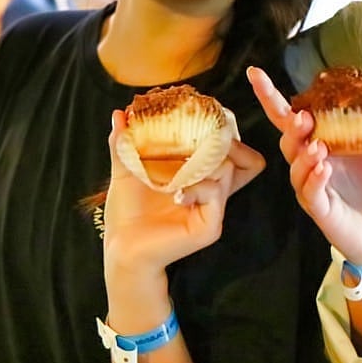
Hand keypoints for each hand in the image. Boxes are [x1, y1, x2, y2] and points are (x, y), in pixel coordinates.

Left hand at [101, 109, 265, 279]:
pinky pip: (216, 193)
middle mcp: (212, 189)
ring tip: (182, 165)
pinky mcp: (210, 225)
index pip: (228, 148)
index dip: (222, 129)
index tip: (201, 114)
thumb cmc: (128, 214)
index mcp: (199, 175)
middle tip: (201, 132)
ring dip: (205, 160)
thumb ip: (123, 144)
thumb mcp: (125, 171)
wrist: (121, 249)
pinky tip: (177, 194)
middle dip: (224, 138)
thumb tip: (120, 113)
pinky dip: (198, 186)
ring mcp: (214, 208)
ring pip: (228, 169)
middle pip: (241, 155)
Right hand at [247, 66, 361, 266]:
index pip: (290, 119)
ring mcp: (312, 187)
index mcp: (321, 144)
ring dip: (303, 154)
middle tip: (303, 117)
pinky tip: (324, 169)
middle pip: (288, 140)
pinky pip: (310, 193)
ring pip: (295, 167)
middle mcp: (309, 164)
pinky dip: (314, 180)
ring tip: (318, 146)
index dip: (271, 98)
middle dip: (291, 127)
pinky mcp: (320, 210)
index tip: (256, 73)